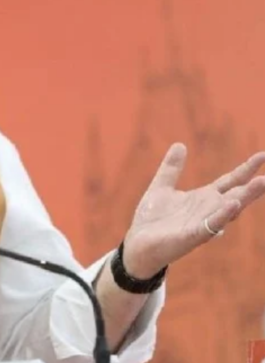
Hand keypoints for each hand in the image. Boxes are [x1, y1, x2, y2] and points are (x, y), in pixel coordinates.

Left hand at [123, 143, 264, 278]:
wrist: (137, 244)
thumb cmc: (152, 219)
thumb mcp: (161, 187)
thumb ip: (171, 168)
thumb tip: (180, 144)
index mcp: (203, 199)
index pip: (229, 182)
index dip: (245, 169)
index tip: (262, 155)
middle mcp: (207, 211)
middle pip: (235, 196)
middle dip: (252, 187)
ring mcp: (202, 224)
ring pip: (228, 211)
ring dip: (244, 198)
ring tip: (261, 183)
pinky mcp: (191, 237)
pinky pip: (210, 226)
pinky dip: (221, 216)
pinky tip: (232, 205)